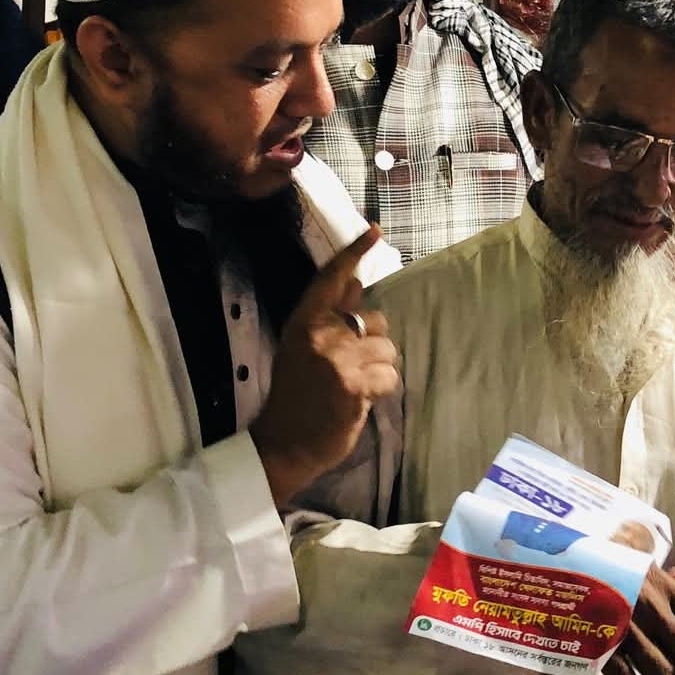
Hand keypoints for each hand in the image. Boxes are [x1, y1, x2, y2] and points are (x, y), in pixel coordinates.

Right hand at [253, 227, 399, 504]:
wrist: (283, 444)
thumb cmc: (296, 395)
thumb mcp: (303, 348)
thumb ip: (330, 315)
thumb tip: (355, 281)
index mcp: (303, 322)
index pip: (331, 278)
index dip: (354, 253)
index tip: (375, 230)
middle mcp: (319, 335)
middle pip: (376, 320)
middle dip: (374, 343)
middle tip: (350, 368)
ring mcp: (337, 361)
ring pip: (388, 350)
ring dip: (379, 370)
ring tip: (353, 387)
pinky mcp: (354, 386)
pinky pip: (390, 377)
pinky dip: (382, 391)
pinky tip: (359, 401)